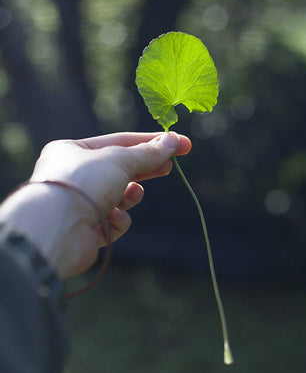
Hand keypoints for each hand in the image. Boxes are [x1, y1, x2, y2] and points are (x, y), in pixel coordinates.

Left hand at [0, 132, 190, 277]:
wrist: (58, 227)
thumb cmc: (83, 182)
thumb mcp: (120, 159)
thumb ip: (148, 152)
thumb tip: (172, 141)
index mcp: (73, 151)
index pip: (119, 142)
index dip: (151, 142)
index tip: (180, 144)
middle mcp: (74, 177)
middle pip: (120, 170)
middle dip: (146, 169)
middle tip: (170, 167)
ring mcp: (79, 204)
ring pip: (118, 198)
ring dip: (130, 197)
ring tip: (132, 195)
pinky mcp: (86, 231)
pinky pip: (112, 222)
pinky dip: (118, 220)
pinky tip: (112, 219)